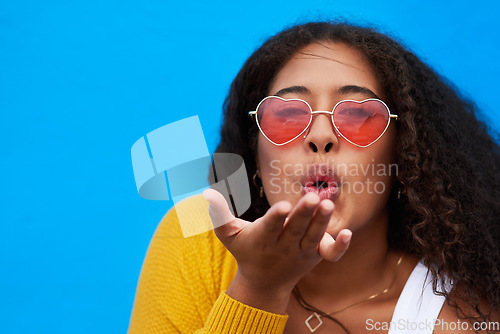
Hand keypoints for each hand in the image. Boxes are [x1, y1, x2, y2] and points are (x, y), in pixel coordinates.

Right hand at [203, 189, 350, 312]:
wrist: (264, 283)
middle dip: (303, 214)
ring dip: (321, 222)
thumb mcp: (228, 235)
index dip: (276, 217)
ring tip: (328, 203)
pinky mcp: (315, 256)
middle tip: (313, 197)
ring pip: (314, 237)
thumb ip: (219, 214)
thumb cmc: (246, 252)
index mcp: (262, 240)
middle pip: (295, 230)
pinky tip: (347, 233)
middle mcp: (283, 247)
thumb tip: (206, 192)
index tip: (283, 205)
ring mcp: (301, 253)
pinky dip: (340, 246)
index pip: (270, 228)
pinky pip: (331, 255)